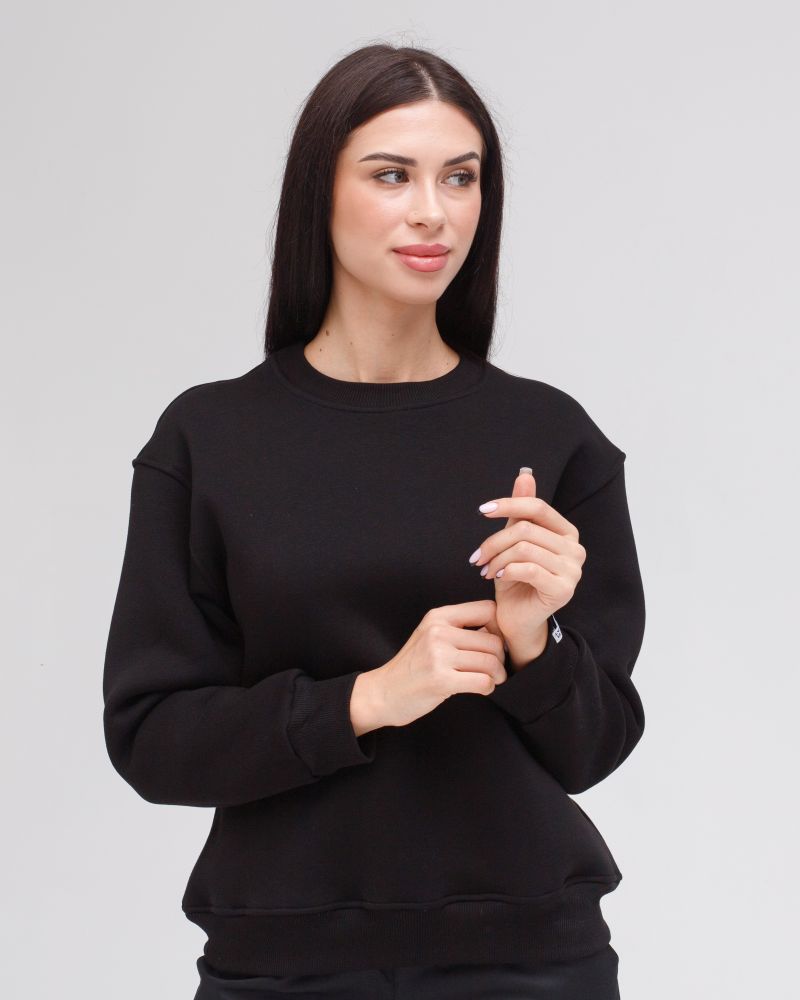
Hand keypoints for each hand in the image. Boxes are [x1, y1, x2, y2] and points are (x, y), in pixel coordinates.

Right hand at [373, 600, 507, 727]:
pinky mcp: (440, 679)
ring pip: (491, 662)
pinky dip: (488, 688)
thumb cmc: (413, 667)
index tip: (494, 644)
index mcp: (438, 616)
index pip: (488, 609)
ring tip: (490, 680)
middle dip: (500, 659)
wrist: (384, 692)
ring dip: (497, 676)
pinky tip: (480, 689)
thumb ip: (459, 629)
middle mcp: (438, 631)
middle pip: (494, 640)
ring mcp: (438, 655)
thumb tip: (498, 632)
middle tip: (495, 669)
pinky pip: (483, 681)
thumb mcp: (431, 636)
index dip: (499, 628)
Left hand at [469, 469, 585, 663]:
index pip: (538, 507)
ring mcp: (573, 571)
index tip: (483, 510)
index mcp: (566, 533)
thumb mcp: (514, 541)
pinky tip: (498, 577)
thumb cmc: (516, 580)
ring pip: (524, 548)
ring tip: (486, 569)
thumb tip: (525, 474)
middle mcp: (576, 549)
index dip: (509, 504)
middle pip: (526, 529)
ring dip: (497, 558)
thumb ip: (521, 510)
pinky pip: (529, 569)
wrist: (517, 620)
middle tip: (477, 558)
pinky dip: (507, 570)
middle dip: (494, 541)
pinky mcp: (563, 590)